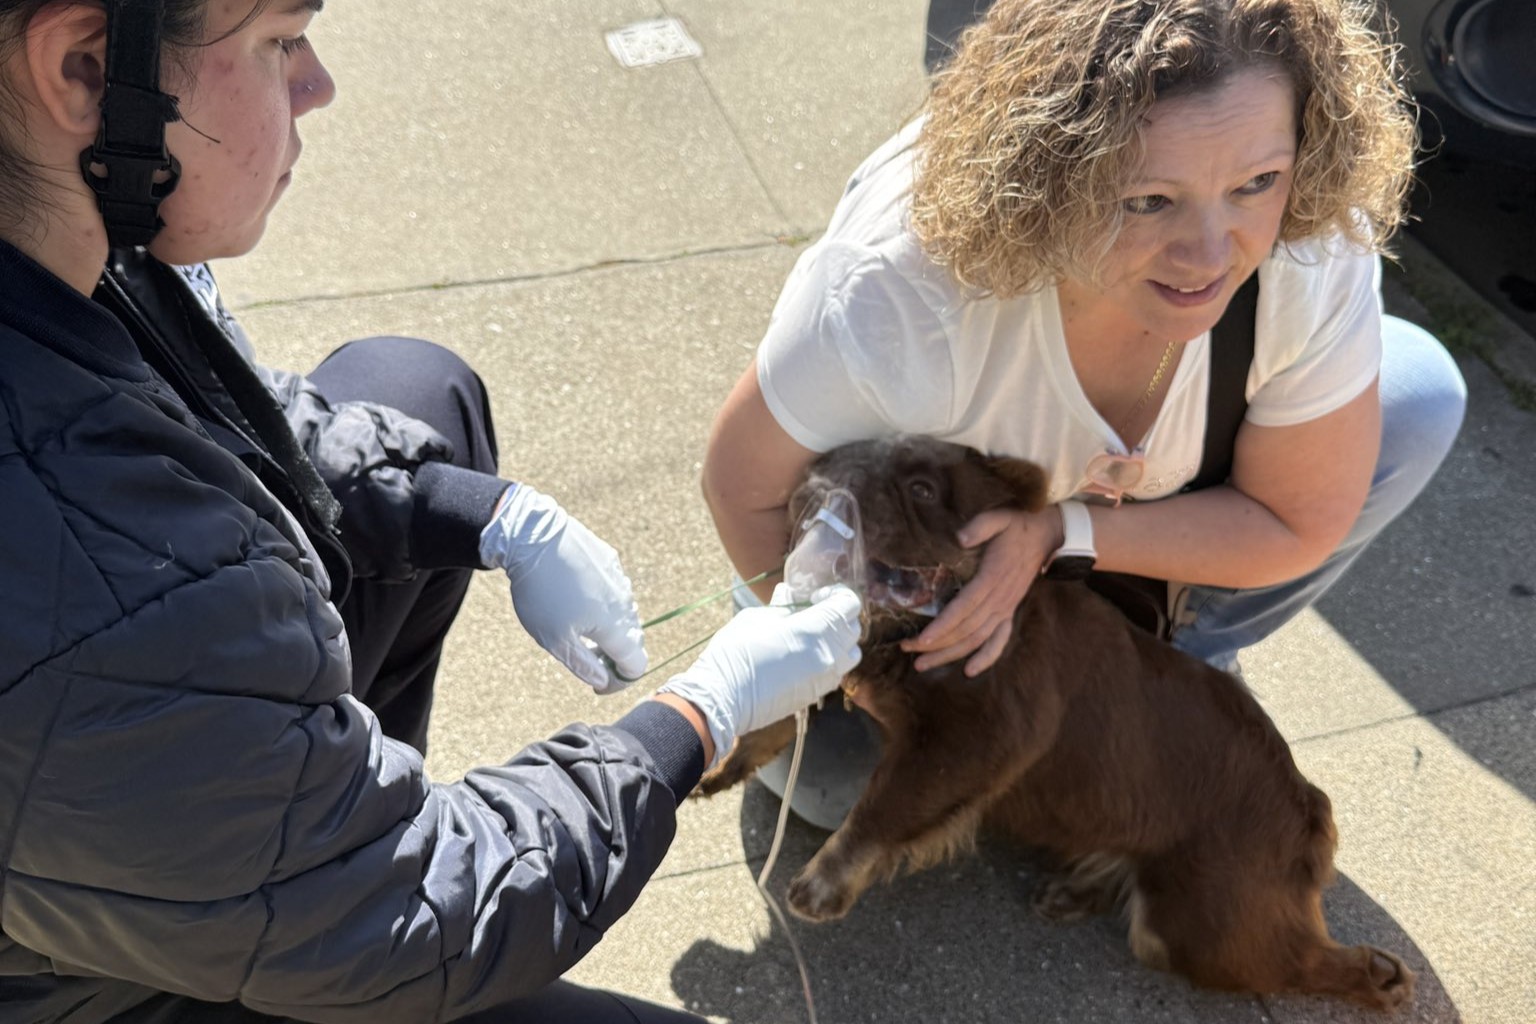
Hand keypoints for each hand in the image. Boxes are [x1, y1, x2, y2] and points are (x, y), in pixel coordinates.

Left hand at [479, 484, 646, 693]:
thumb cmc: (541, 593)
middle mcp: (625, 602)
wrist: (533, 537)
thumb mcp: (555, 639)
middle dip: (615, 656)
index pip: (636, 663)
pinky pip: (614, 590)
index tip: (599, 685)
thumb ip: (583, 665)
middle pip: (633, 640)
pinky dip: (603, 603)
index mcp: (615, 626)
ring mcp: (619, 578)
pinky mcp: (610, 560)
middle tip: (586, 657)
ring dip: (609, 629)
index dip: (621, 681)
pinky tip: (577, 598)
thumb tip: (604, 680)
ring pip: (624, 614)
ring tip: (578, 627)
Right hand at [658, 584, 862, 765]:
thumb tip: (789, 593)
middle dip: (838, 616)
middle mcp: (829, 655)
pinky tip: (802, 657)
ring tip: (812, 636)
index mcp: (816, 630)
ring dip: (838, 641)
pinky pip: (835, 673)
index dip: (837, 595)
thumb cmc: (737, 651)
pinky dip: (829, 660)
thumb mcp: (756, 618)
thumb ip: (781, 606)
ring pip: (850, 655)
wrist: (723, 697)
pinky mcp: (815, 695)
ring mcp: (824, 678)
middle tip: (814, 612)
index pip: (849, 605)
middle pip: (853, 629)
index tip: (815, 596)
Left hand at [900, 505, 1060, 675]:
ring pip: (977, 639)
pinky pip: (1000, 640)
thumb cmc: (1016, 525)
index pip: (964, 607)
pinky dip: (986, 657)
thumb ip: (981, 526)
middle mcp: (999, 599)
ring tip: (923, 664)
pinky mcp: (1010, 611)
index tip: (922, 639)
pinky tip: (970, 671)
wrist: (1045, 535)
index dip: (943, 625)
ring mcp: (1006, 608)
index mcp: (992, 577)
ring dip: (951, 654)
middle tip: (908, 650)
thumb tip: (961, 537)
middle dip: (937, 644)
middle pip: (966, 629)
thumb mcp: (999, 518)